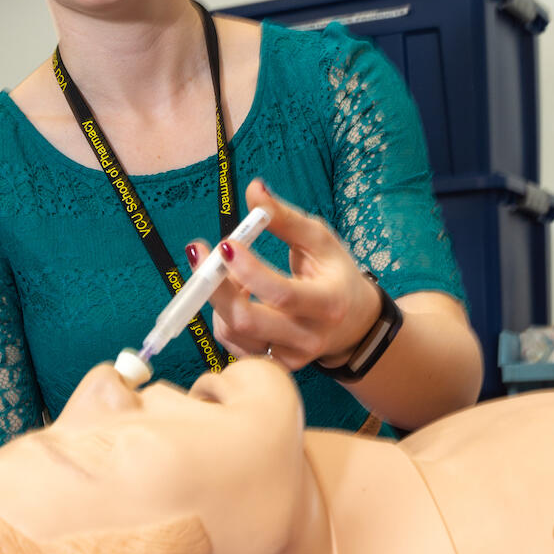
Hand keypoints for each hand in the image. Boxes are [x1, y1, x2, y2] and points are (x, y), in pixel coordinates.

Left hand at [185, 178, 383, 372]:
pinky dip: (224, 314)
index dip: (248, 270)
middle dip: (215, 286)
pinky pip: (232, 342)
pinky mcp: (272, 365)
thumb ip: (285, 218)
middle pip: (248, 320)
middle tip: (198, 252)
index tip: (225, 243)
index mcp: (328, 303)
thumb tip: (254, 189)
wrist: (354, 324)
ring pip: (233, 331)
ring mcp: (289, 357)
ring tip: (232, 272)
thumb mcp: (319, 240)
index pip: (282, 293)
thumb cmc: (334, 273)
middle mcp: (309, 336)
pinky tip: (238, 294)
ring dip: (220, 296)